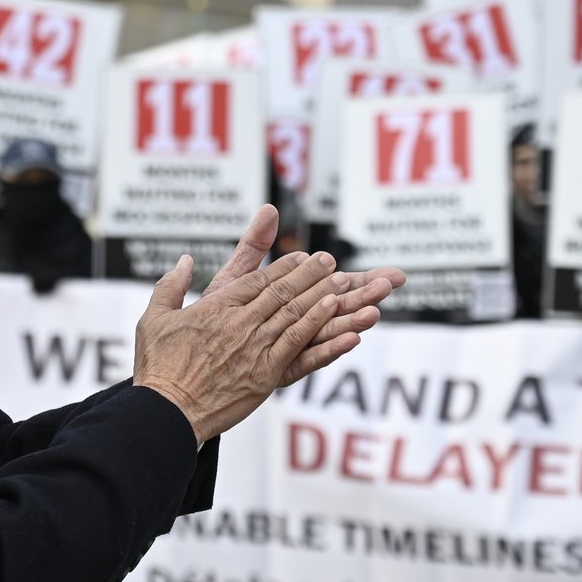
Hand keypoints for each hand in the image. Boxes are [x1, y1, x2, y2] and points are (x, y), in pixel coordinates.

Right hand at [133, 246, 397, 444]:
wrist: (167, 411)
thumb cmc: (157, 368)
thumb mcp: (153, 318)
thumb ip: (171, 285)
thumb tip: (185, 261)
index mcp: (217, 307)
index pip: (258, 280)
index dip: (283, 267)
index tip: (303, 257)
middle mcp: (241, 322)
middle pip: (282, 292)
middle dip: (310, 275)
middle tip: (330, 260)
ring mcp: (256, 348)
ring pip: (296, 314)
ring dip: (322, 296)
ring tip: (343, 282)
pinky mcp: (266, 373)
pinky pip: (299, 345)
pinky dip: (320, 328)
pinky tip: (337, 316)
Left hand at [202, 206, 405, 384]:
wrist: (187, 369)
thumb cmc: (207, 321)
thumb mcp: (231, 279)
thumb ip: (253, 247)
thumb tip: (271, 209)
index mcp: (288, 304)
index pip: (331, 288)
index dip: (361, 279)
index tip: (392, 273)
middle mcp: (294, 327)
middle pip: (337, 307)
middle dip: (365, 295)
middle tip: (395, 283)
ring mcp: (287, 350)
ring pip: (326, 332)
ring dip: (352, 319)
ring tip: (376, 309)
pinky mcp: (276, 372)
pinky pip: (306, 361)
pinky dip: (328, 350)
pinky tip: (351, 339)